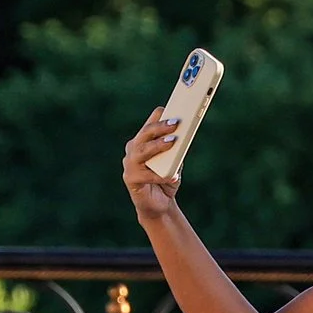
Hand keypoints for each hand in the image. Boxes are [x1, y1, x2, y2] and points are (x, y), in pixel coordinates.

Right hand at [123, 106, 182, 224]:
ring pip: (141, 151)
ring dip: (158, 145)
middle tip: (175, 123)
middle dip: (159, 127)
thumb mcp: (174, 162)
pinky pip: (146, 175)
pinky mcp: (130, 179)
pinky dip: (161, 175)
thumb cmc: (166, 179)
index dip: (157, 116)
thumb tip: (182, 137)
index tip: (168, 108)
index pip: (149, 125)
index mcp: (142, 143)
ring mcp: (130, 164)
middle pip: (144, 135)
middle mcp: (133, 150)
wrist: (159, 205)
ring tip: (173, 142)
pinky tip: (173, 175)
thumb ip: (176, 150)